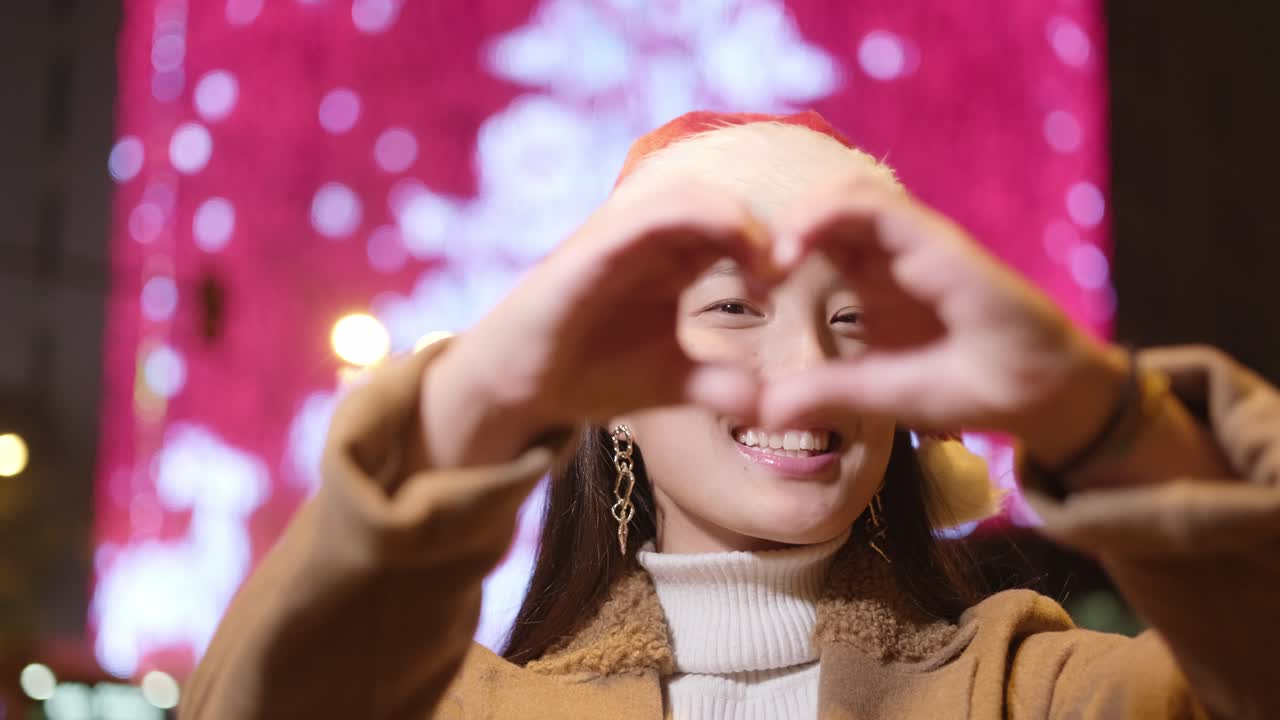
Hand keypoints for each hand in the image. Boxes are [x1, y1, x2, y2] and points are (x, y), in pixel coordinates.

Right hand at [421, 181, 776, 467]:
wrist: (518, 391)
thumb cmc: (588, 374)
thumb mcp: (672, 382)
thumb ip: (720, 385)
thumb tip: (771, 406)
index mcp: (671, 258)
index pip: (733, 225)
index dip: (770, 243)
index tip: (788, 285)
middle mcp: (648, 237)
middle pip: (719, 198)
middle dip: (763, 225)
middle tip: (787, 270)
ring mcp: (618, 236)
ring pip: (690, 193)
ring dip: (737, 219)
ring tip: (763, 267)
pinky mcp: (592, 247)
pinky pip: (650, 212)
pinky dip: (698, 220)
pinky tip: (726, 255)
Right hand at [758, 174, 1126, 463]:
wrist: (1050, 383)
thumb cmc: (1000, 385)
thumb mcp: (920, 396)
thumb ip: (842, 393)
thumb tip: (766, 410)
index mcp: (938, 257)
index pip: (868, 205)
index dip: (813, 221)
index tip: (776, 265)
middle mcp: (916, 242)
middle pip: (843, 196)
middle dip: (792, 221)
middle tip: (755, 273)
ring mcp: (901, 254)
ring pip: (838, 213)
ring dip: (795, 233)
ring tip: (760, 278)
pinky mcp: (888, 274)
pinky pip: (841, 243)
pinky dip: (805, 252)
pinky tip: (780, 284)